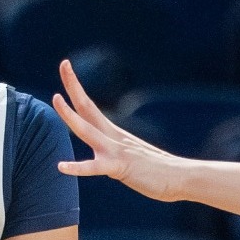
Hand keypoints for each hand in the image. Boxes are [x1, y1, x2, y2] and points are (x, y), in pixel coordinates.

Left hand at [51, 58, 184, 201]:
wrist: (183, 177)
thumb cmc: (159, 171)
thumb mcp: (131, 157)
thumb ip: (116, 154)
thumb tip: (107, 156)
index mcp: (113, 133)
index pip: (89, 107)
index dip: (76, 88)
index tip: (66, 67)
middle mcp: (113, 137)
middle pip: (87, 108)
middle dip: (74, 86)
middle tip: (64, 63)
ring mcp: (116, 150)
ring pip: (87, 131)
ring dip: (70, 115)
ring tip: (55, 98)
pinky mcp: (120, 168)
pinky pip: (95, 167)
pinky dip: (77, 167)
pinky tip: (60, 166)